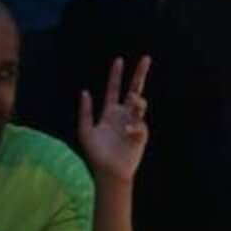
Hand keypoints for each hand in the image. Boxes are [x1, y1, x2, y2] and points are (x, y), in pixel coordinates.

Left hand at [73, 57, 151, 183]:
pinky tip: (127, 132)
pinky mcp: (141, 135)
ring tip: (133, 99)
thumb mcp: (85, 131)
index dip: (115, 75)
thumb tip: (85, 92)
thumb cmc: (96, 153)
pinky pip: (139, 126)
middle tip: (145, 59)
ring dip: (137, 101)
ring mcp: (133, 123)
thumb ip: (85, 111)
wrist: (108, 172)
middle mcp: (123, 115)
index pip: (114, 89)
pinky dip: (134, 127)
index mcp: (110, 112)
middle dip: (139, 74)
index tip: (118, 60)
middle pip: (134, 89)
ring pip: (139, 105)